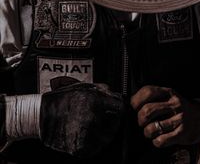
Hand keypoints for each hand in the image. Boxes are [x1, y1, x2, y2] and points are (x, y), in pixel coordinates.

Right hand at [3, 83, 123, 156]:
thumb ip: (103, 90)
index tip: (118, 109)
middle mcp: (92, 119)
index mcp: (94, 102)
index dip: (120, 108)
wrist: (42, 115)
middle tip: (108, 118)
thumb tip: (116, 95)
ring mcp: (86, 135)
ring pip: (108, 137)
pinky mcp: (80, 148)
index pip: (120, 108)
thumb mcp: (83, 87)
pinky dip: (96, 143)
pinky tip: (89, 134)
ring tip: (96, 126)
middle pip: (116, 124)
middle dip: (114, 120)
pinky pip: (96, 148)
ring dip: (107, 133)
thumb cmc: (61, 99)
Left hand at [130, 85, 199, 147]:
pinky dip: (156, 141)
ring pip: (152, 127)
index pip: (147, 91)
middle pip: (147, 111)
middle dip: (139, 119)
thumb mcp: (167, 96)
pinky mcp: (183, 133)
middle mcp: (174, 103)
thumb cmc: (176, 107)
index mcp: (168, 92)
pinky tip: (158, 138)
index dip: (136, 100)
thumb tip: (129, 104)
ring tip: (149, 131)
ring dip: (146, 132)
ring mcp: (179, 118)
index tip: (133, 107)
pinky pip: (161, 140)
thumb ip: (152, 97)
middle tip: (141, 122)